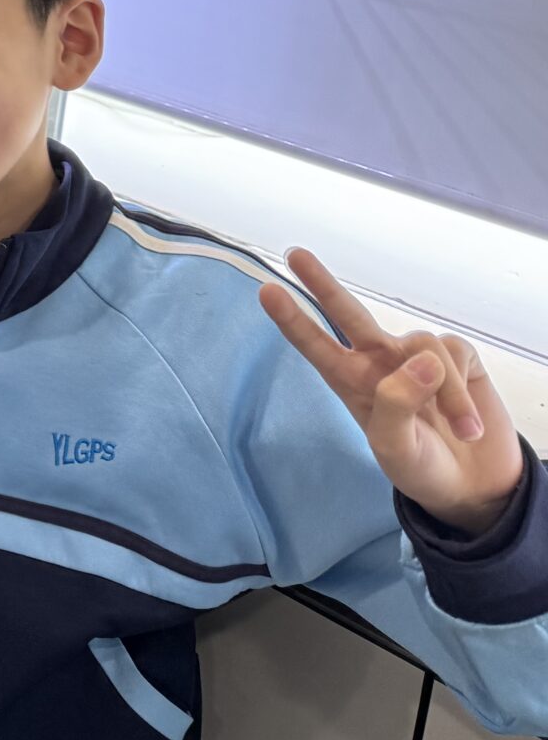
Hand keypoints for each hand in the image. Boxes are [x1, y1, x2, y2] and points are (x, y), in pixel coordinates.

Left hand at [262, 250, 523, 534]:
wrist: (472, 485)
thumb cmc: (422, 467)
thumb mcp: (398, 450)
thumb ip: (398, 405)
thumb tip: (420, 360)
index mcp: (350, 383)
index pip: (316, 346)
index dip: (293, 319)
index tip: (266, 290)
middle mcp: (378, 361)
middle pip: (348, 313)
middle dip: (323, 283)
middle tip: (295, 254)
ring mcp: (416, 356)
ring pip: (423, 345)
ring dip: (446, 392)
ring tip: (462, 432)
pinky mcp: (457, 356)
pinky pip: (455, 354)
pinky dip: (464, 392)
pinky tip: (471, 423)